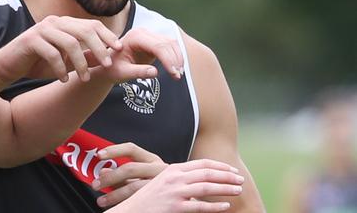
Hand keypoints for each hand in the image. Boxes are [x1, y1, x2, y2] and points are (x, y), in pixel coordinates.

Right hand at [0, 16, 122, 82]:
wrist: (7, 67)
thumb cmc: (37, 64)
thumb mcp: (65, 62)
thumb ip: (83, 58)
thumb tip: (107, 59)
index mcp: (64, 24)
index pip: (91, 25)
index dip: (107, 36)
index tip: (119, 49)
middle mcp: (54, 23)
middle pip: (84, 30)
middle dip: (99, 48)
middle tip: (107, 65)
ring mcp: (42, 30)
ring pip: (70, 42)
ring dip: (80, 63)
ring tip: (84, 78)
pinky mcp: (30, 41)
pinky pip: (52, 53)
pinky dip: (60, 68)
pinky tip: (63, 80)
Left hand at [91, 142, 167, 207]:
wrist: (189, 195)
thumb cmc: (162, 185)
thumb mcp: (142, 176)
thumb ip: (123, 175)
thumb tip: (102, 172)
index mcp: (152, 159)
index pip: (131, 149)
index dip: (114, 150)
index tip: (99, 155)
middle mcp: (158, 168)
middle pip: (130, 168)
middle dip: (110, 177)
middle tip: (95, 184)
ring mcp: (163, 183)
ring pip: (135, 187)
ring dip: (115, 195)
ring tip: (101, 201)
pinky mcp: (165, 198)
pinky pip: (142, 200)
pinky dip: (127, 203)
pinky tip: (119, 207)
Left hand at [93, 27, 183, 83]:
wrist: (108, 64)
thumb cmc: (113, 68)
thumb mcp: (122, 72)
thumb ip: (137, 72)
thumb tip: (155, 72)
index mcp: (134, 37)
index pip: (158, 46)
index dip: (168, 60)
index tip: (174, 74)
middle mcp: (143, 32)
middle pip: (167, 43)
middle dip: (175, 60)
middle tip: (177, 77)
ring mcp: (149, 35)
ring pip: (171, 43)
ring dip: (178, 58)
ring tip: (178, 75)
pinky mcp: (154, 41)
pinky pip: (170, 46)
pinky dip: (175, 57)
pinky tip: (176, 69)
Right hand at [109, 159, 244, 212]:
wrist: (133, 210)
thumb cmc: (149, 198)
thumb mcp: (163, 181)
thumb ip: (180, 177)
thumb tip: (200, 177)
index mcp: (173, 170)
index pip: (202, 163)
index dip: (220, 166)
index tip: (232, 169)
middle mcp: (175, 178)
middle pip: (207, 173)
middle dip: (227, 175)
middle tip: (240, 179)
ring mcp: (175, 192)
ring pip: (207, 187)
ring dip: (226, 188)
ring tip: (238, 190)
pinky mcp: (175, 207)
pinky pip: (200, 205)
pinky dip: (215, 205)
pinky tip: (226, 206)